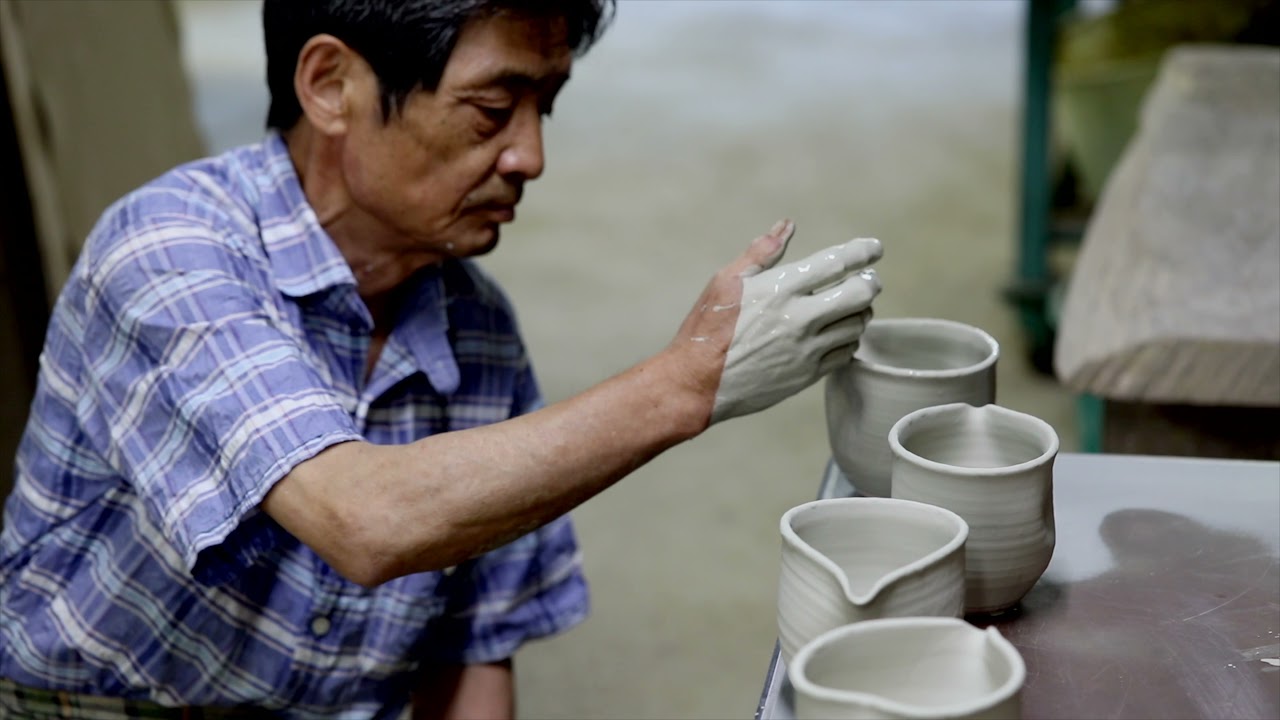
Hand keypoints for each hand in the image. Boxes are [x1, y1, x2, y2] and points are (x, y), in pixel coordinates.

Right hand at [668, 219, 882, 425]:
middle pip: (860, 295)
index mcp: (781, 288)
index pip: (838, 263)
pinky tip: (837, 333)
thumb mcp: (726, 281)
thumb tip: (787, 226)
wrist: (697, 384)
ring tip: (849, 306)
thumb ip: (761, 252)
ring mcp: (807, 349)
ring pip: (857, 325)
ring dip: (860, 312)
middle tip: (866, 280)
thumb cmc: (708, 329)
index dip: (863, 252)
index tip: (873, 249)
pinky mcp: (807, 375)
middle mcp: (800, 318)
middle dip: (869, 283)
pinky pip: (845, 353)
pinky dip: (848, 339)